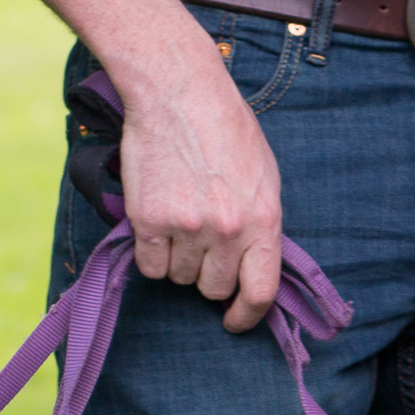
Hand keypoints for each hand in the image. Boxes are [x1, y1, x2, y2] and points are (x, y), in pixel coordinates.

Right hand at [116, 47, 284, 330]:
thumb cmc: (226, 131)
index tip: (234, 321)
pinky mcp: (149, 220)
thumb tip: (252, 271)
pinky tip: (156, 222)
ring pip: (179, 278)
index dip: (246, 316)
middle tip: (200, 244)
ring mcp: (187, 227)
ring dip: (177, 260)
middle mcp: (228, 231)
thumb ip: (261, 228)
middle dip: (207, 276)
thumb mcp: (264, 179)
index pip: (260, 293)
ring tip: (179, 219)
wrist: (179, 93)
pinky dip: (151, 254)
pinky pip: (149, 266)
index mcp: (264, 222)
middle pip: (213, 289)